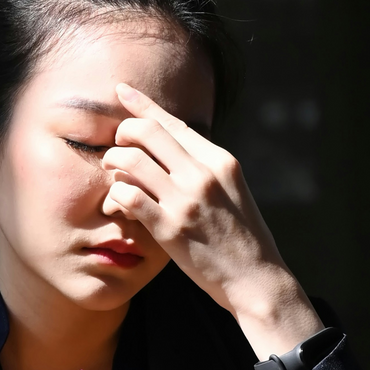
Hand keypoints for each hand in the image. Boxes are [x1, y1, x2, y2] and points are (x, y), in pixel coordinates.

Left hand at [101, 82, 323, 359]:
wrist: (256, 278)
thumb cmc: (240, 238)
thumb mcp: (231, 190)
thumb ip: (204, 168)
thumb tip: (172, 148)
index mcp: (219, 159)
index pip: (172, 122)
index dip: (141, 104)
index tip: (121, 91)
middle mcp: (203, 173)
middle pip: (145, 131)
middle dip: (121, 135)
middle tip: (116, 152)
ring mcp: (186, 200)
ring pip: (130, 159)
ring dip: (113, 165)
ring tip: (115, 179)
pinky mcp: (170, 228)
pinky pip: (127, 196)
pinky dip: (115, 196)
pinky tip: (119, 206)